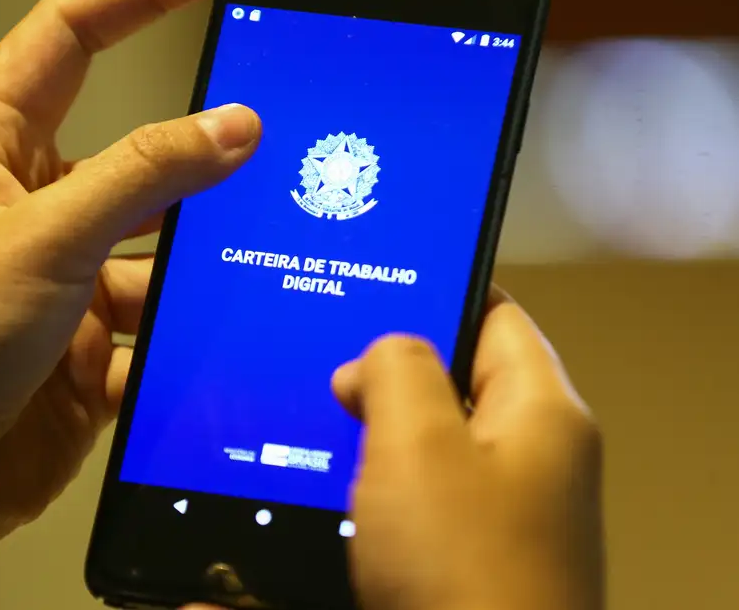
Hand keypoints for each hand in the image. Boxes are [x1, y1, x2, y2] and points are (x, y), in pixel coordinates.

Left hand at [0, 0, 260, 609]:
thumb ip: (144, 177)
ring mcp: (62, 275)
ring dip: (197, 255)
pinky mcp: (88, 343)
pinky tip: (205, 342)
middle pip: (136, 145)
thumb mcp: (44, 241)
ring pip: (159, 239)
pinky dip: (184, 327)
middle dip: (199, 149)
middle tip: (278, 136)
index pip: (72, 35)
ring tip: (248, 260)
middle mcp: (28, 203)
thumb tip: (232, 126)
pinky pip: (160, 314)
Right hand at [333, 288, 603, 609]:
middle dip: (385, 372)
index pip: (494, 314)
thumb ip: (396, 370)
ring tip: (307, 422)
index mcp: (542, 411)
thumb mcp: (418, 442)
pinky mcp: (472, 563)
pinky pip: (422, 503)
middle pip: (457, 383)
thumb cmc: (461, 565)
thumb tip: (374, 360)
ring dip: (374, 435)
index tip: (359, 284)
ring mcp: (506, 515)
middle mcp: (534, 457)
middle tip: (316, 362)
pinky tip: (329, 493)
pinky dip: (378, 490)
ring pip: (431, 446)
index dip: (429, 290)